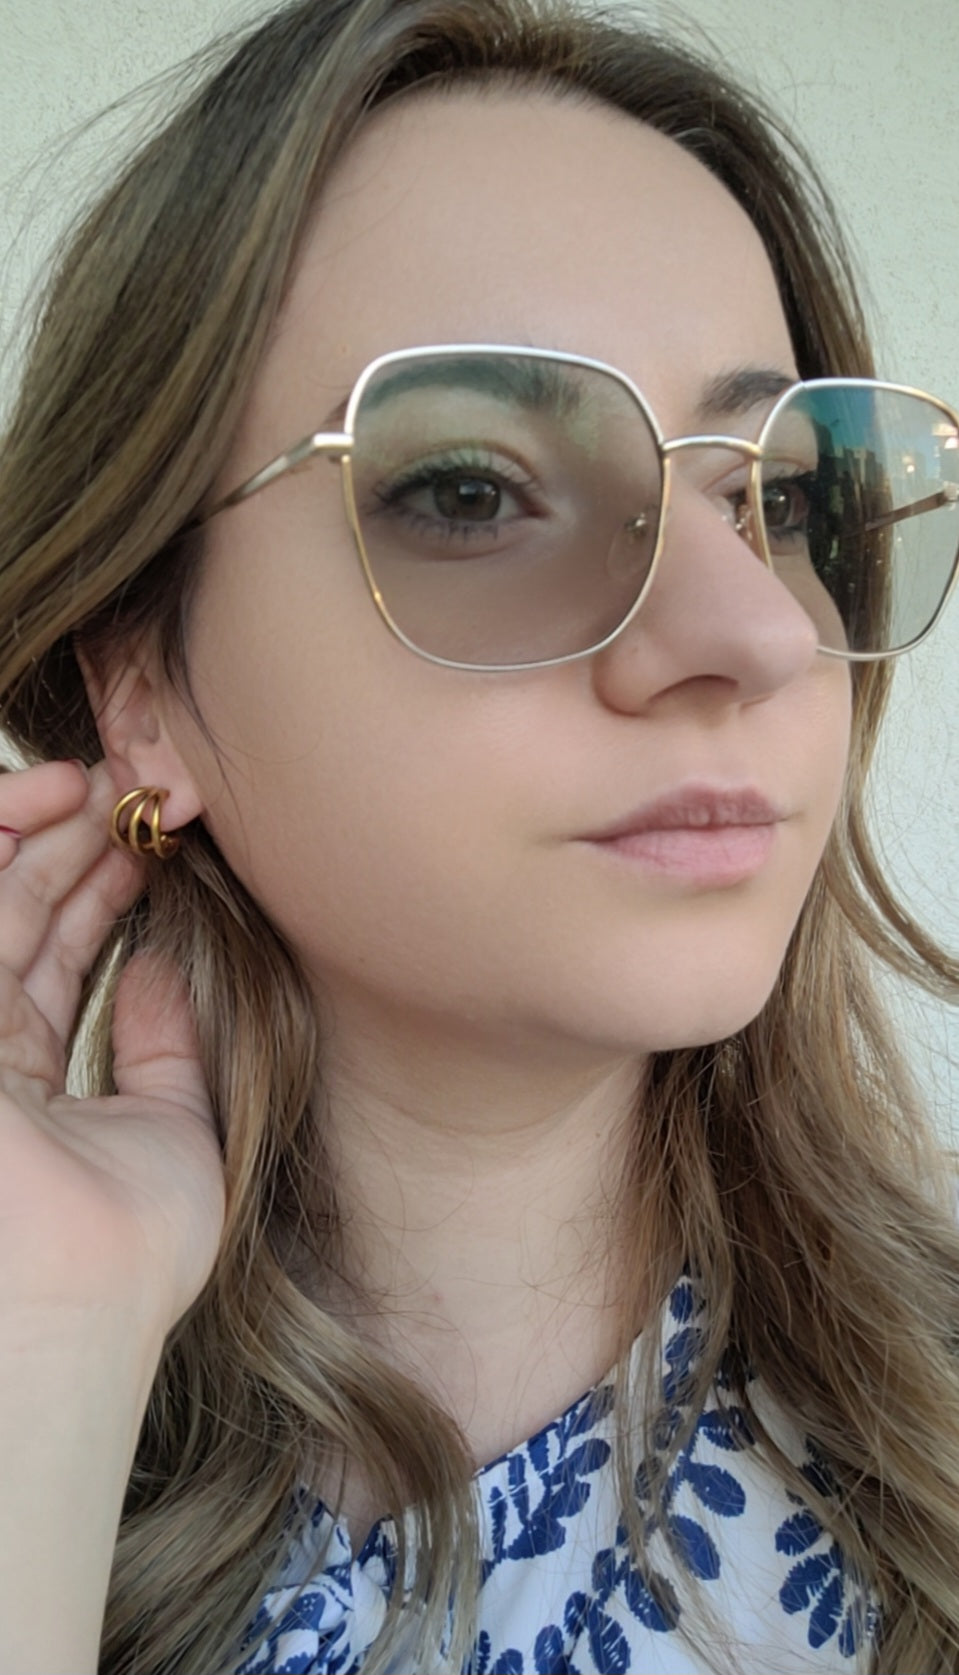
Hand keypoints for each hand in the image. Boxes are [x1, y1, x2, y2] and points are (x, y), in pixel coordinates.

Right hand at [0, 760, 224, 1340]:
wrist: (81, 1304)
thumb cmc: (125, 1249)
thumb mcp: (168, 1126)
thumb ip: (163, 1045)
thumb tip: (161, 965)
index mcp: (23, 1079)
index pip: (48, 958)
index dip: (93, 889)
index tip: (147, 839)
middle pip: (14, 918)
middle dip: (65, 844)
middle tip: (126, 791)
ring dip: (35, 832)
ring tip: (97, 785)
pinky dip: (6, 854)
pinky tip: (45, 803)